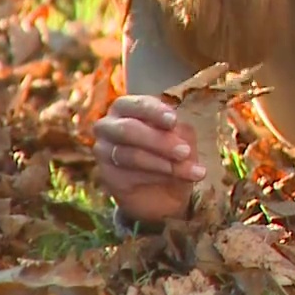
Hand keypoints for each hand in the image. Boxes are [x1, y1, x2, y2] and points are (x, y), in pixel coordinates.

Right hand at [91, 94, 206, 222]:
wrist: (163, 190)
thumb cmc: (171, 152)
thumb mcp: (181, 137)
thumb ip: (178, 132)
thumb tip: (176, 131)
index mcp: (127, 108)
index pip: (137, 104)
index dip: (155, 112)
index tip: (173, 121)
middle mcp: (108, 126)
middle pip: (128, 129)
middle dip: (159, 141)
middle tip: (184, 152)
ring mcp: (103, 151)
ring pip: (130, 155)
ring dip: (164, 164)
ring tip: (191, 172)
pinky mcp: (106, 175)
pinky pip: (129, 176)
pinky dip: (156, 177)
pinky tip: (173, 180)